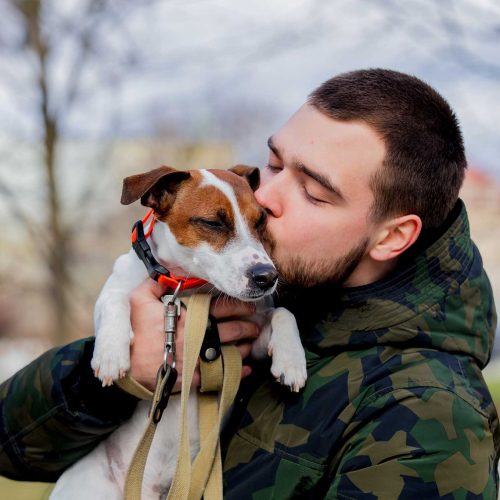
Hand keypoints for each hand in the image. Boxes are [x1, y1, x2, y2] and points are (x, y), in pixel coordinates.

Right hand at [129, 279, 259, 391]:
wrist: (129, 367)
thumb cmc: (136, 332)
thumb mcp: (139, 300)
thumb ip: (155, 284)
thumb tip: (166, 273)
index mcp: (190, 316)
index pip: (221, 307)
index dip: (239, 307)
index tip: (250, 307)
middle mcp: (198, 335)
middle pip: (232, 329)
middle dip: (248, 327)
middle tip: (256, 325)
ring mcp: (198, 357)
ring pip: (231, 351)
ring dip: (245, 347)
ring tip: (252, 343)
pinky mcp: (195, 377)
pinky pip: (221, 374)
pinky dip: (236, 372)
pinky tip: (245, 369)